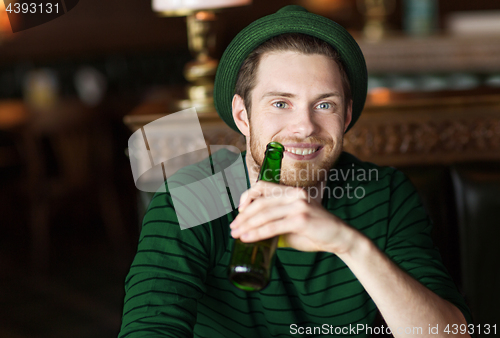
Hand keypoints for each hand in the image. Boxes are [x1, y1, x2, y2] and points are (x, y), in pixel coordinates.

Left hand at [230, 181, 357, 254]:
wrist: (340, 238)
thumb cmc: (316, 232)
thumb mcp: (294, 223)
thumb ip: (277, 222)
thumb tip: (256, 230)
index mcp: (292, 192)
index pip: (263, 186)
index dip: (248, 196)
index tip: (239, 210)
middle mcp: (294, 195)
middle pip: (261, 202)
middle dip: (243, 216)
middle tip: (233, 227)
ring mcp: (298, 206)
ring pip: (264, 214)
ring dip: (247, 225)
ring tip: (236, 234)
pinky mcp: (301, 219)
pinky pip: (273, 226)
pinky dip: (257, 233)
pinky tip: (248, 238)